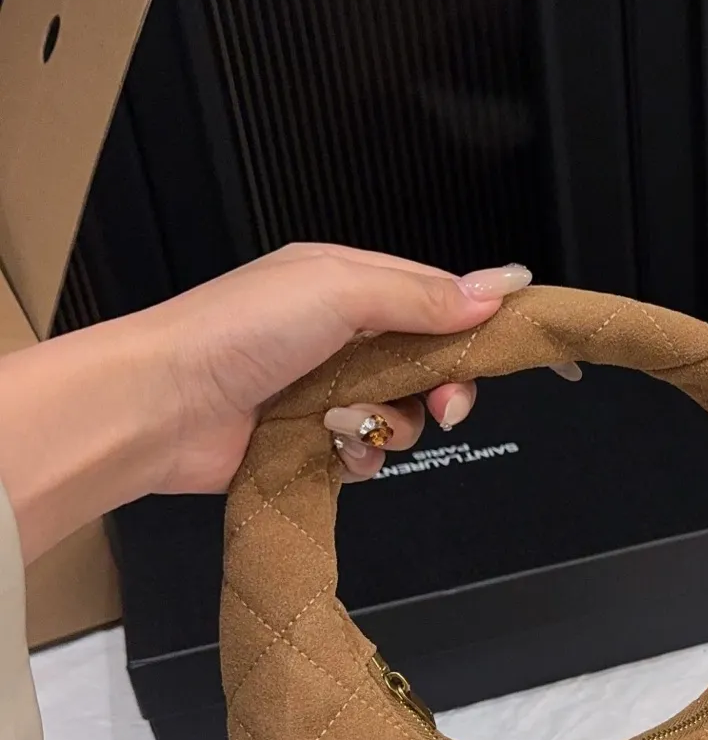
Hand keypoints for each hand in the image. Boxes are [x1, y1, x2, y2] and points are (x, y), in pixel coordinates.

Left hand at [0, 243, 531, 563]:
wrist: (161, 406)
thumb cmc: (237, 332)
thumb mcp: (340, 289)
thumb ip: (422, 293)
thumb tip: (501, 286)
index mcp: (346, 282)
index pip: (437, 298)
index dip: (478, 325)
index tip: (514, 353)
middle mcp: (339, 334)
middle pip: (429, 363)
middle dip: (443, 387)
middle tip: (444, 408)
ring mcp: (324, 390)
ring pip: (402, 414)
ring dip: (394, 426)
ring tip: (355, 427)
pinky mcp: (308, 442)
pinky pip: (367, 453)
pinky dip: (362, 456)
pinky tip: (338, 452)